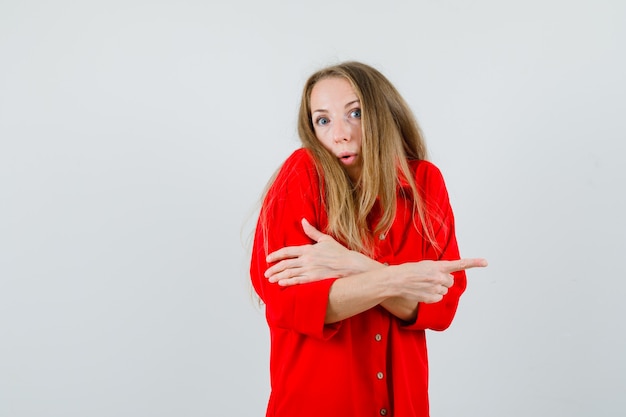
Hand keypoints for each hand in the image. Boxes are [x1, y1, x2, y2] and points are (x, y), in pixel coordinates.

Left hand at [265, 219, 379, 285]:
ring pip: (289, 273)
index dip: (276, 255)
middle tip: (266, 273)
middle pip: (285, 264)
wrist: (350, 266)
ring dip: (278, 276)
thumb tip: (303, 221)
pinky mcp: (315, 280)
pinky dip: (288, 282)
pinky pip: (298, 281)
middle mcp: (307, 260)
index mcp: (308, 249)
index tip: (268, 258)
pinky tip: (281, 284)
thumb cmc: (339, 252)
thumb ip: (312, 231)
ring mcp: (310, 270)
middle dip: (274, 269)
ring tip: (271, 279)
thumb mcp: (325, 239)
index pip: (287, 251)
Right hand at [390, 258, 487, 303]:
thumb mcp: (424, 265)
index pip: (459, 264)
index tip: (485, 262)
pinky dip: (433, 296)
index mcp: (438, 266)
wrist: (395, 280)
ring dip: (437, 288)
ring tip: (424, 284)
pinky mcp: (431, 298)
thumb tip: (446, 278)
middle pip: (450, 281)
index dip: (473, 263)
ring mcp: (435, 288)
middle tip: (431, 278)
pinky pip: (438, 298)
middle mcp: (439, 277)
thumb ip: (438, 270)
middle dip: (444, 280)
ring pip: (444, 290)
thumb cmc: (407, 271)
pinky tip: (423, 291)